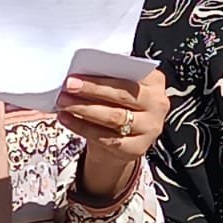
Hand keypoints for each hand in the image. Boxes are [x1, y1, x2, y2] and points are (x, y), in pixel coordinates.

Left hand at [57, 69, 167, 202]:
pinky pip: (106, 137)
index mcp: (155, 82)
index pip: (128, 76)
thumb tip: (81, 74)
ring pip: (114, 117)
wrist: (123, 142)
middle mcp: (158, 104)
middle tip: (67, 86)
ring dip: (84, 108)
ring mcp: (150, 127)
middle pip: (122, 95)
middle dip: (91, 90)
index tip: (75, 74)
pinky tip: (67, 119)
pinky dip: (82, 127)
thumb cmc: (119, 106)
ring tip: (64, 102)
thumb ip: (110, 78)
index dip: (100, 77)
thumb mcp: (121, 89)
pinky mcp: (138, 148)